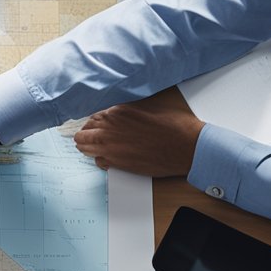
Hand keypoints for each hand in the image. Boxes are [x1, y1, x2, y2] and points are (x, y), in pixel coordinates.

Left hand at [73, 94, 203, 176]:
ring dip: (89, 148)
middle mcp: (109, 130)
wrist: (188, 146)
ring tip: (97, 148)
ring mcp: (111, 148)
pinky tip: (111, 157)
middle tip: (92, 139)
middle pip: (82, 135)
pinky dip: (102, 160)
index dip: (93, 124)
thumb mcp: (148, 106)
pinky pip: (99, 162)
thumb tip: (116, 113)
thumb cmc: (174, 126)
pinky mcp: (119, 164)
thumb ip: (126, 110)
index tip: (96, 128)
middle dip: (86, 136)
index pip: (91, 119)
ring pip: (85, 149)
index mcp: (116, 113)